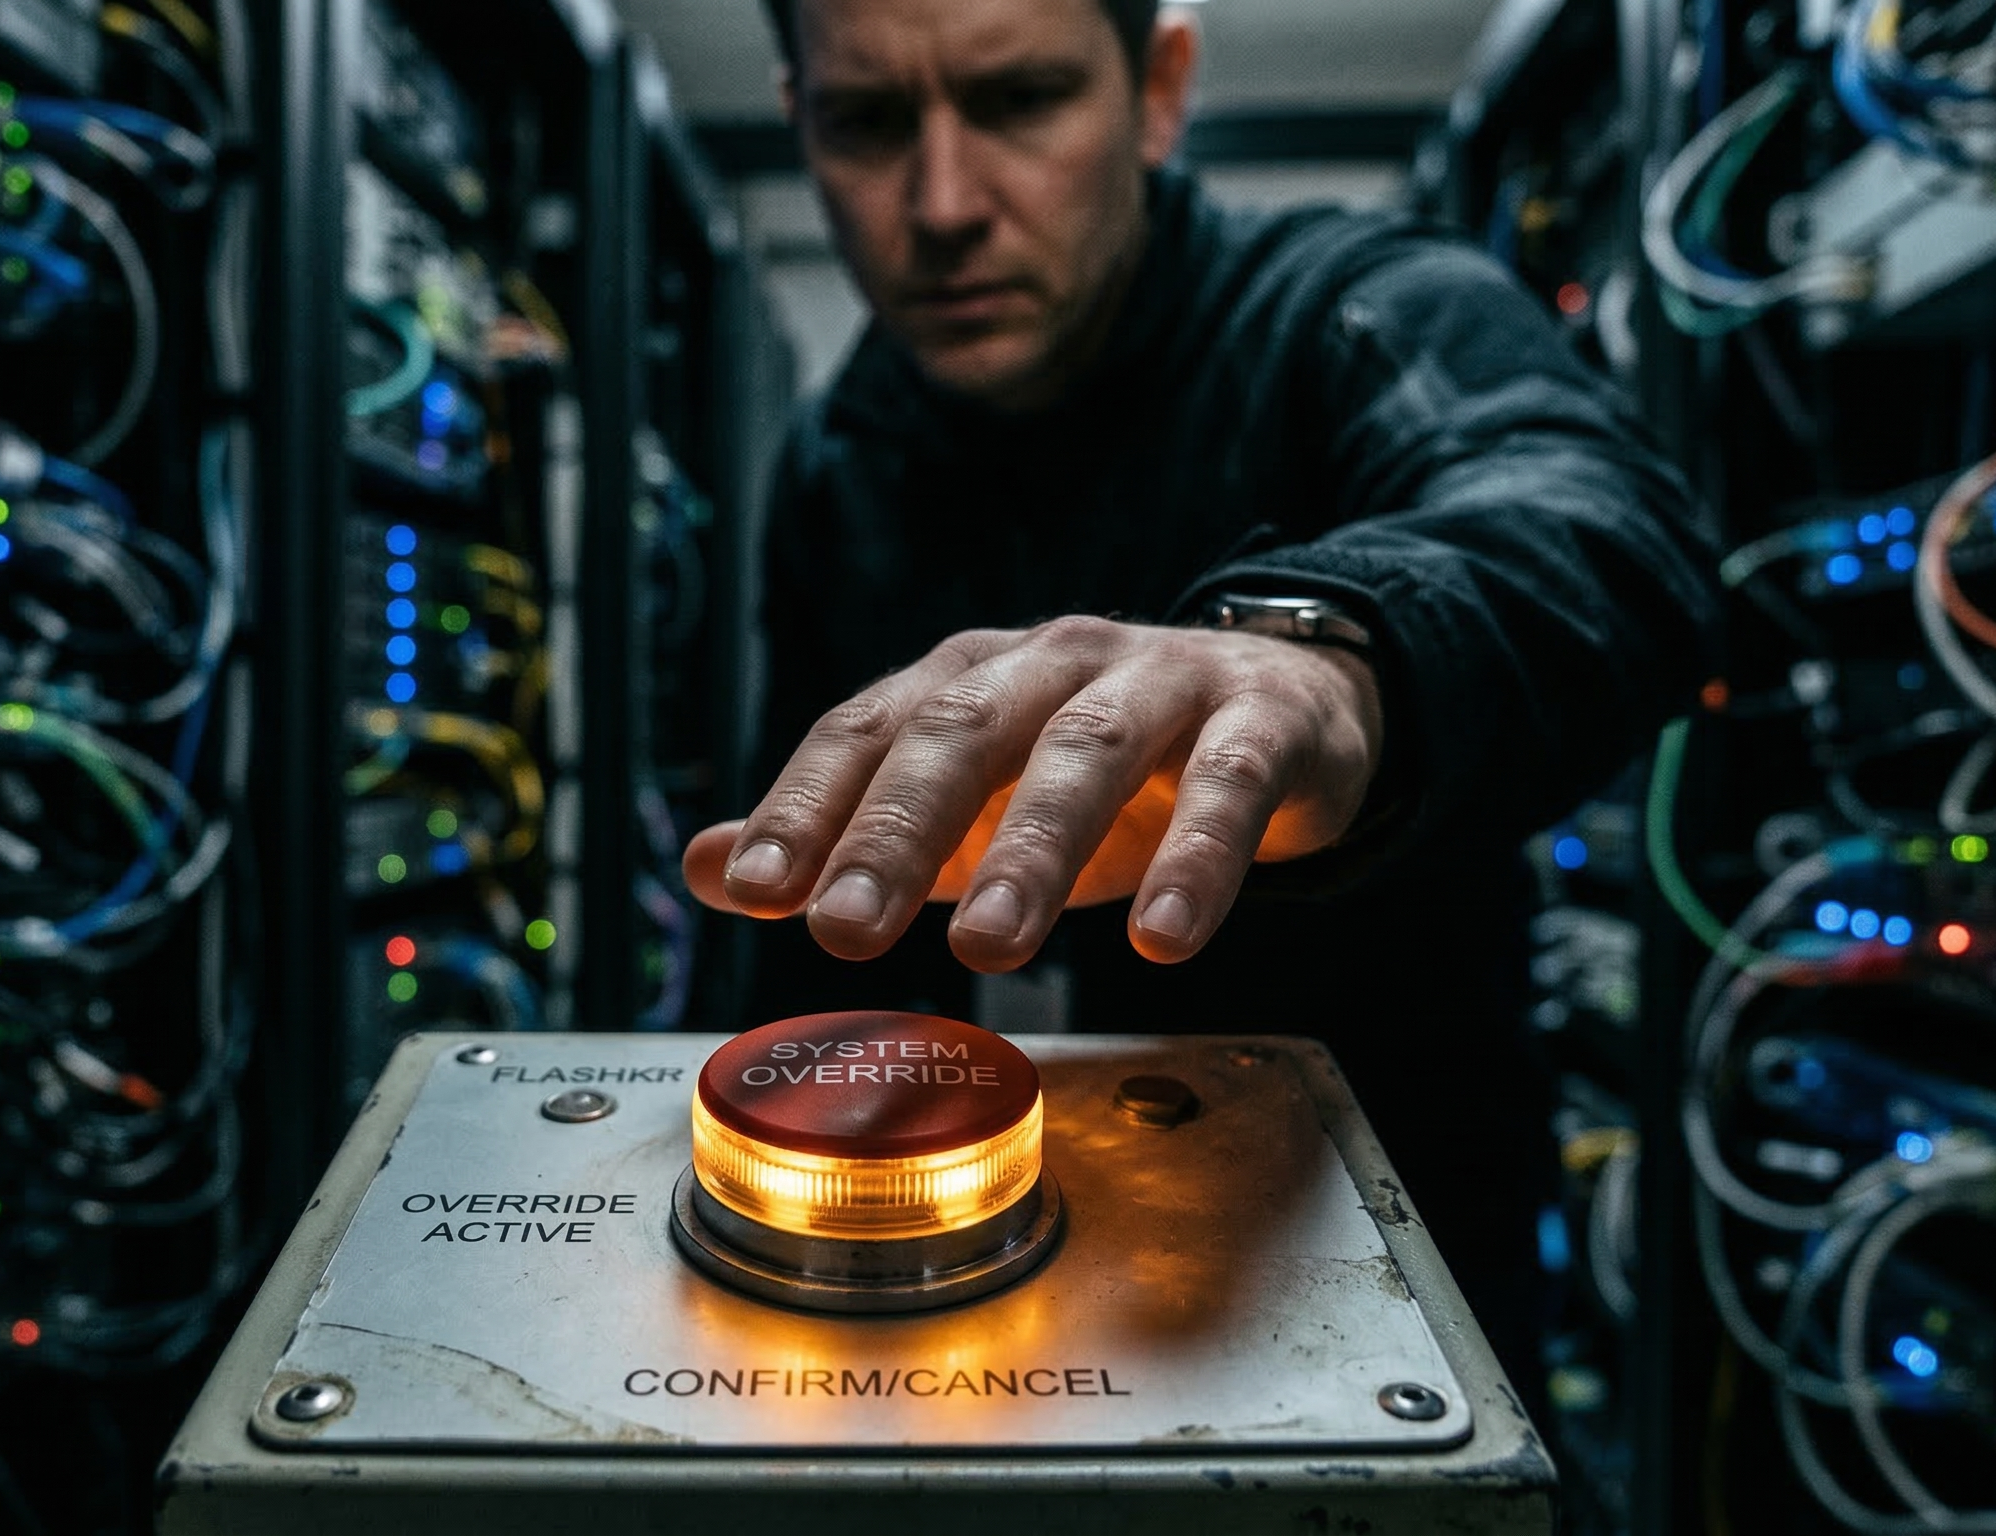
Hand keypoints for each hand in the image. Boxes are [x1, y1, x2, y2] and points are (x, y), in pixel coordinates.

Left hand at [682, 615, 1383, 970]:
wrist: (1289, 709)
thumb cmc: (1108, 774)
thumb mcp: (971, 804)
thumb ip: (848, 833)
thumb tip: (705, 865)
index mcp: (967, 680)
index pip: (868, 730)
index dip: (807, 803)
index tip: (754, 887)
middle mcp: (1052, 664)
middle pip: (962, 735)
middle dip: (896, 833)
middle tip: (843, 930)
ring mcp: (1162, 682)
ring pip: (1088, 752)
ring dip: (1033, 849)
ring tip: (989, 949)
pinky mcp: (1263, 721)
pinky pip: (1229, 783)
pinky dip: (1195, 858)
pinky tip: (1162, 937)